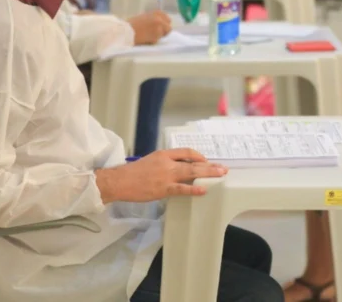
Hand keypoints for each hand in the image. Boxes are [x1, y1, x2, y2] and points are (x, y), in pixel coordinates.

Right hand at [96, 149, 227, 202]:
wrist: (119, 181)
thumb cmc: (132, 173)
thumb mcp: (151, 161)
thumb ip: (165, 163)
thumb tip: (179, 168)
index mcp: (164, 154)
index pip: (186, 151)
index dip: (199, 156)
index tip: (206, 161)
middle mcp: (167, 162)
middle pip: (193, 161)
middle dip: (210, 165)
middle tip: (222, 168)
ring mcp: (166, 175)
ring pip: (192, 172)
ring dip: (208, 173)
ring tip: (220, 175)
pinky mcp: (163, 188)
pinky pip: (182, 188)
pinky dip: (194, 189)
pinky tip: (204, 190)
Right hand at [128, 10, 172, 44]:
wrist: (126, 31)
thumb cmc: (132, 24)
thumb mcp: (145, 17)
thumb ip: (153, 20)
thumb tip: (161, 25)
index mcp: (157, 12)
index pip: (167, 19)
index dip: (164, 25)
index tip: (160, 28)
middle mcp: (160, 18)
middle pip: (168, 28)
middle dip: (163, 32)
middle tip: (155, 34)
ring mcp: (159, 27)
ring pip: (163, 35)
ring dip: (157, 37)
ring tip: (147, 35)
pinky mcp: (157, 35)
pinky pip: (157, 40)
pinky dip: (153, 41)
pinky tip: (145, 38)